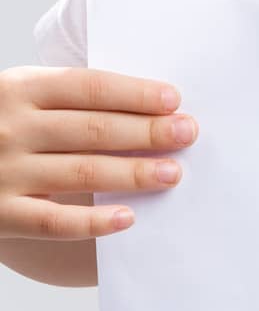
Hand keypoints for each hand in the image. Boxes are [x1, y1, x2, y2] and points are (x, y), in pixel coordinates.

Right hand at [0, 66, 197, 239]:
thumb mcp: (15, 95)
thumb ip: (61, 98)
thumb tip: (142, 103)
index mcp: (19, 88)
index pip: (90, 88)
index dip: (135, 93)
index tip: (173, 100)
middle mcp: (12, 127)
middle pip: (94, 128)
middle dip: (148, 132)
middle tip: (188, 135)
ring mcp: (4, 172)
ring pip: (82, 172)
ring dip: (133, 173)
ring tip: (172, 173)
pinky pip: (54, 222)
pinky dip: (93, 222)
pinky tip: (127, 219)